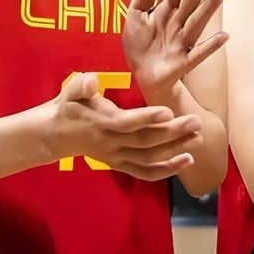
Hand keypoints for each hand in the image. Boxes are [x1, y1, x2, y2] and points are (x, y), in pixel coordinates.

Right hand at [45, 72, 202, 180]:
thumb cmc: (68, 106)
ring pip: (149, 159)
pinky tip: (186, 160)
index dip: (147, 118)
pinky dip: (166, 170)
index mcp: (101, 122)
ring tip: (198, 140)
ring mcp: (116, 157)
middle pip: (145, 141)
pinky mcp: (120, 165)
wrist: (55, 134)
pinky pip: (145, 172)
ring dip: (175, 151)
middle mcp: (110, 143)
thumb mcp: (71, 90)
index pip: (126, 123)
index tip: (168, 111)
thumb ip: (81, 86)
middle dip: (172, 133)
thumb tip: (91, 81)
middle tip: (196, 122)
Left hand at [122, 0, 228, 97]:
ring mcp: (182, 41)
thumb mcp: (135, 15)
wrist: (142, 76)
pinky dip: (211, 46)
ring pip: (196, 22)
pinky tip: (224, 36)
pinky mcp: (184, 61)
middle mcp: (177, 23)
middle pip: (189, 2)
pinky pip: (199, 53)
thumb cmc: (140, 44)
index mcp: (165, 10)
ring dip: (208, 8)